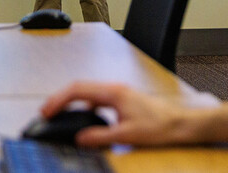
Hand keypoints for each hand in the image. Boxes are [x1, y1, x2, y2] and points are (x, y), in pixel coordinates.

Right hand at [40, 82, 195, 147]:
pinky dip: (84, 106)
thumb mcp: (127, 135)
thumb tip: (80, 139)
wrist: (181, 124)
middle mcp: (114, 89)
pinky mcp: (122, 100)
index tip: (46, 111)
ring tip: (59, 114)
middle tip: (46, 113)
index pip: (77, 90)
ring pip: (87, 92)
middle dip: (60, 99)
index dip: (58, 100)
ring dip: (71, 101)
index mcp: (113, 92)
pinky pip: (96, 99)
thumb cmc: (160, 126)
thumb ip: (101, 136)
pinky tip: (84, 118)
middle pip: (79, 88)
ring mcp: (118, 93)